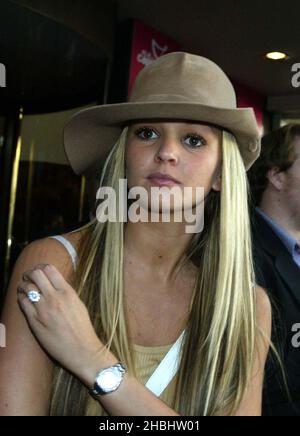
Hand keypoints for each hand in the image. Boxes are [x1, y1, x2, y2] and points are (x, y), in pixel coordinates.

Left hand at [17, 263, 104, 383]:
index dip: (41, 266)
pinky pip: (23, 303)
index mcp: (68, 292)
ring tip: (23, 287)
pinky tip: (22, 298)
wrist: (82, 350)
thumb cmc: (82, 328)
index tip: (39, 269)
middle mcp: (55, 298)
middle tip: (28, 276)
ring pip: (26, 287)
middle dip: (29, 273)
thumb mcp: (78, 304)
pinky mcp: (35, 321)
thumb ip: (66, 292)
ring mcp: (43, 309)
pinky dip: (20, 297)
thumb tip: (54, 283)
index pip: (50, 269)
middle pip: (36, 274)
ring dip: (22, 284)